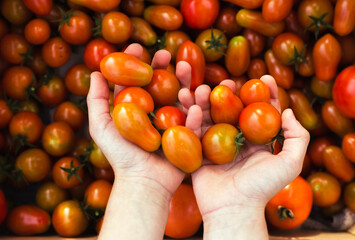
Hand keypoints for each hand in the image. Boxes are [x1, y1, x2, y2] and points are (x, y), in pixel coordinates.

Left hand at [87, 44, 191, 238]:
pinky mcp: (188, 137)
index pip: (138, 79)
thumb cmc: (120, 155)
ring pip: (181, 98)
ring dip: (185, 82)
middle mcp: (156, 113)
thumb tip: (95, 72)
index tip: (139, 47)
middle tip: (166, 53)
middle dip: (164, 66)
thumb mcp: (101, 126)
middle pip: (162, 84)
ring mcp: (173, 123)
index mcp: (136, 108)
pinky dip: (194, 114)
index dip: (137, 62)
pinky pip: (193, 124)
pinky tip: (193, 104)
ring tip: (185, 69)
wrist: (141, 181)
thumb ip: (96, 100)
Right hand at [179, 75, 309, 238]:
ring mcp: (217, 145)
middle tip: (229, 80)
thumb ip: (296, 137)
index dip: (265, 93)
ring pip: (211, 116)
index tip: (264, 77)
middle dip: (232, 92)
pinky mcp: (200, 151)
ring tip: (204, 88)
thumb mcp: (290, 163)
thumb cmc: (263, 188)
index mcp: (259, 141)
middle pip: (234, 109)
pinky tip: (194, 105)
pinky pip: (195, 130)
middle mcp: (238, 140)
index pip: (263, 111)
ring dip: (207, 100)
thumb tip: (286, 111)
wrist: (233, 209)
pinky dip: (193, 117)